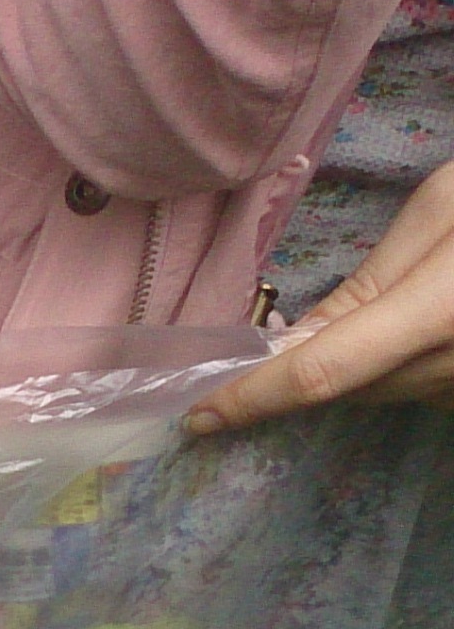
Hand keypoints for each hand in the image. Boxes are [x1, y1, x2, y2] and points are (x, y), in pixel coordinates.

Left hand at [193, 166, 453, 435]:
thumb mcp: (442, 210)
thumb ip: (366, 286)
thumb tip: (296, 344)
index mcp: (444, 310)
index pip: (322, 372)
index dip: (254, 398)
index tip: (199, 418)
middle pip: (350, 390)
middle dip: (294, 381)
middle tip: (243, 368)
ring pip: (386, 394)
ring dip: (349, 373)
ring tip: (328, 338)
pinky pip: (425, 388)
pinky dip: (394, 369)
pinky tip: (396, 336)